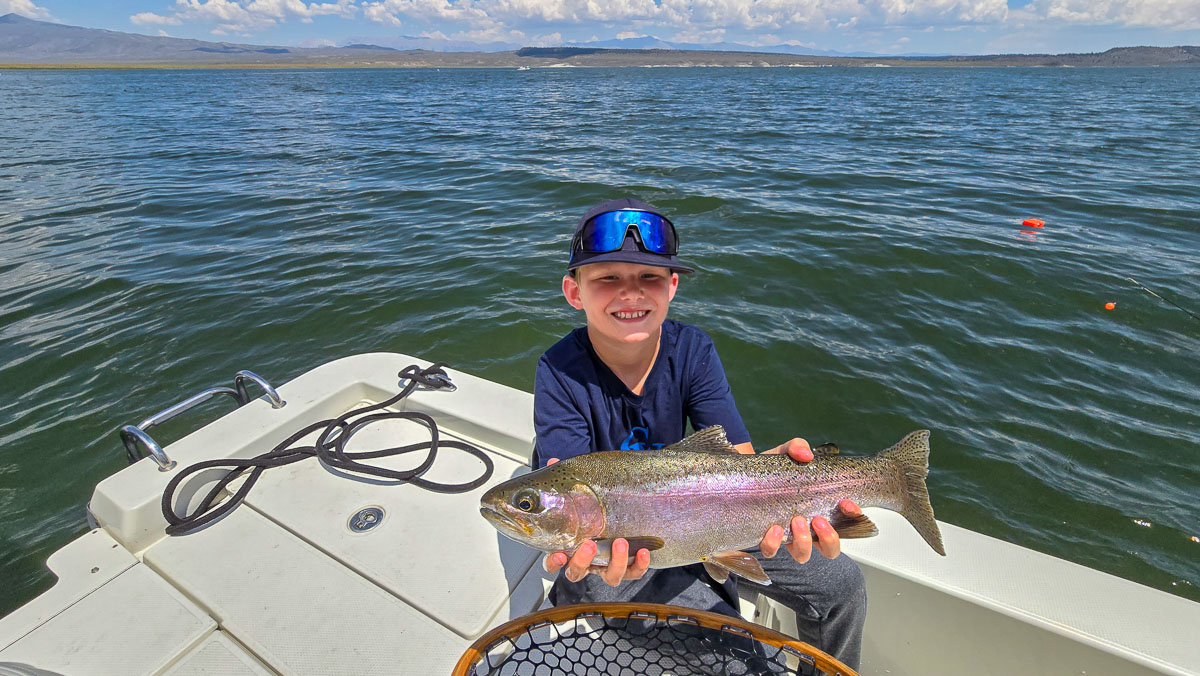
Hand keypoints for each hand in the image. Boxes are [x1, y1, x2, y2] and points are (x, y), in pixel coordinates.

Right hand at [542, 457, 650, 585]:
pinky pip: (634, 572)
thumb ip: (564, 481)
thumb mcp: (577, 491)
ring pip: (609, 576)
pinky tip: (643, 551)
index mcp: (569, 546)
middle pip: (578, 572)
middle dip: (583, 561)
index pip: (554, 562)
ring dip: (615, 562)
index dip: (554, 563)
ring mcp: (608, 564)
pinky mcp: (629, 565)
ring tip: (620, 541)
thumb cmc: (592, 506)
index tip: (559, 554)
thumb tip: (552, 462)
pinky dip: (639, 565)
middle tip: (590, 545)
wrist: (621, 506)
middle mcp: (588, 560)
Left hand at [758, 440, 861, 561]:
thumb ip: (797, 447)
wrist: (742, 475)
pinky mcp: (766, 538)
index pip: (846, 522)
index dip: (854, 518)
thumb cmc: (771, 469)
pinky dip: (774, 544)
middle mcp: (807, 527)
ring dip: (804, 541)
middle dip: (829, 538)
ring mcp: (787, 536)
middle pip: (830, 548)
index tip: (847, 504)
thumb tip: (806, 454)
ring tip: (796, 520)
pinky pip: (772, 551)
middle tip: (818, 519)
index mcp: (819, 508)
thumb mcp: (785, 453)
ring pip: (803, 554)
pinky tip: (773, 528)